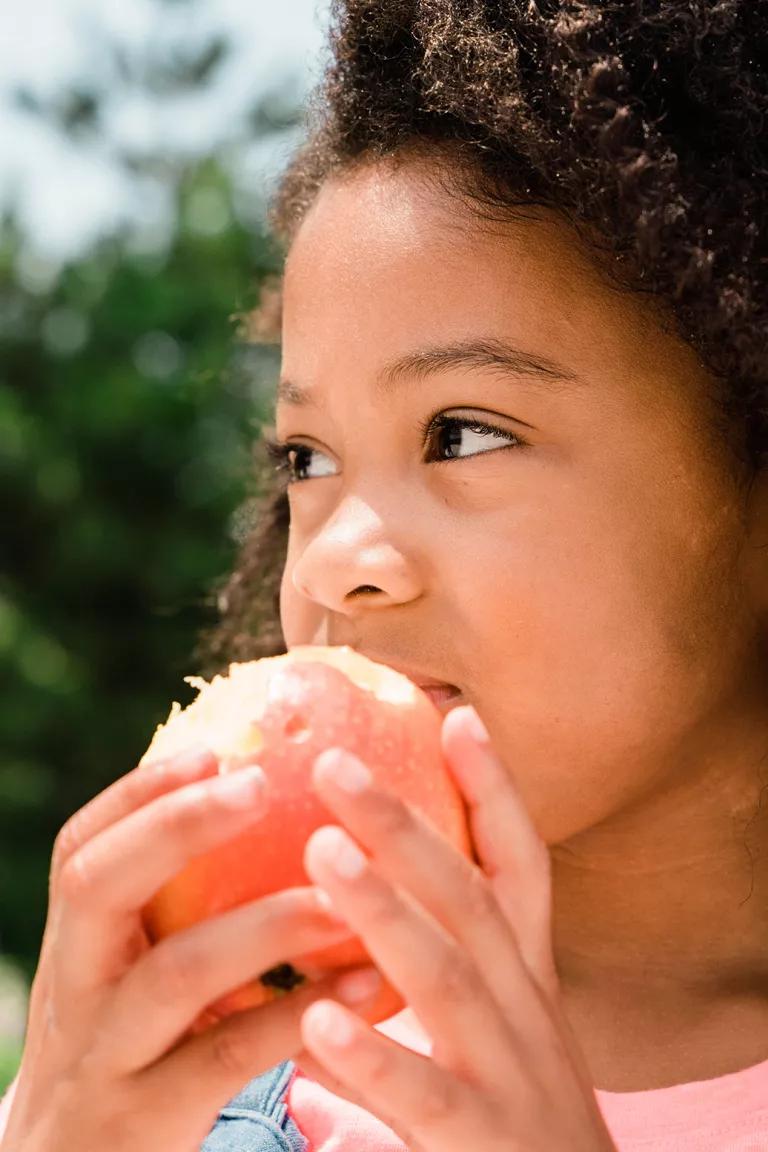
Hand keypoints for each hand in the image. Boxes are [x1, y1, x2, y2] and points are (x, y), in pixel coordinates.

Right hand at [2, 746, 387, 1151]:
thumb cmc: (130, 1066)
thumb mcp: (127, 988)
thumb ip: (173, 918)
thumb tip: (264, 810)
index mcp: (77, 949)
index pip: (81, 851)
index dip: (138, 794)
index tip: (210, 750)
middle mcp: (75, 994)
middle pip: (98, 888)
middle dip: (176, 826)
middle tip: (260, 782)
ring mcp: (103, 1061)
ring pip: (175, 974)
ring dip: (265, 924)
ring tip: (341, 894)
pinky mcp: (144, 1124)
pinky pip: (227, 1058)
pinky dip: (298, 1014)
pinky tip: (367, 983)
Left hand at [296, 705, 617, 1151]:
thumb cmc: (517, 1133)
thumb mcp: (490, 1048)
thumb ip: (423, 1004)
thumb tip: (322, 995)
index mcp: (525, 981)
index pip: (519, 868)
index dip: (494, 791)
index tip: (457, 717)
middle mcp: (526, 1015)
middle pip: (470, 902)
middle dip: (406, 827)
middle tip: (335, 765)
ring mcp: (511, 1079)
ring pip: (449, 982)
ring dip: (386, 912)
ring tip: (323, 854)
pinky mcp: (486, 1149)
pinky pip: (425, 1100)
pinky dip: (374, 1058)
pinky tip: (316, 1022)